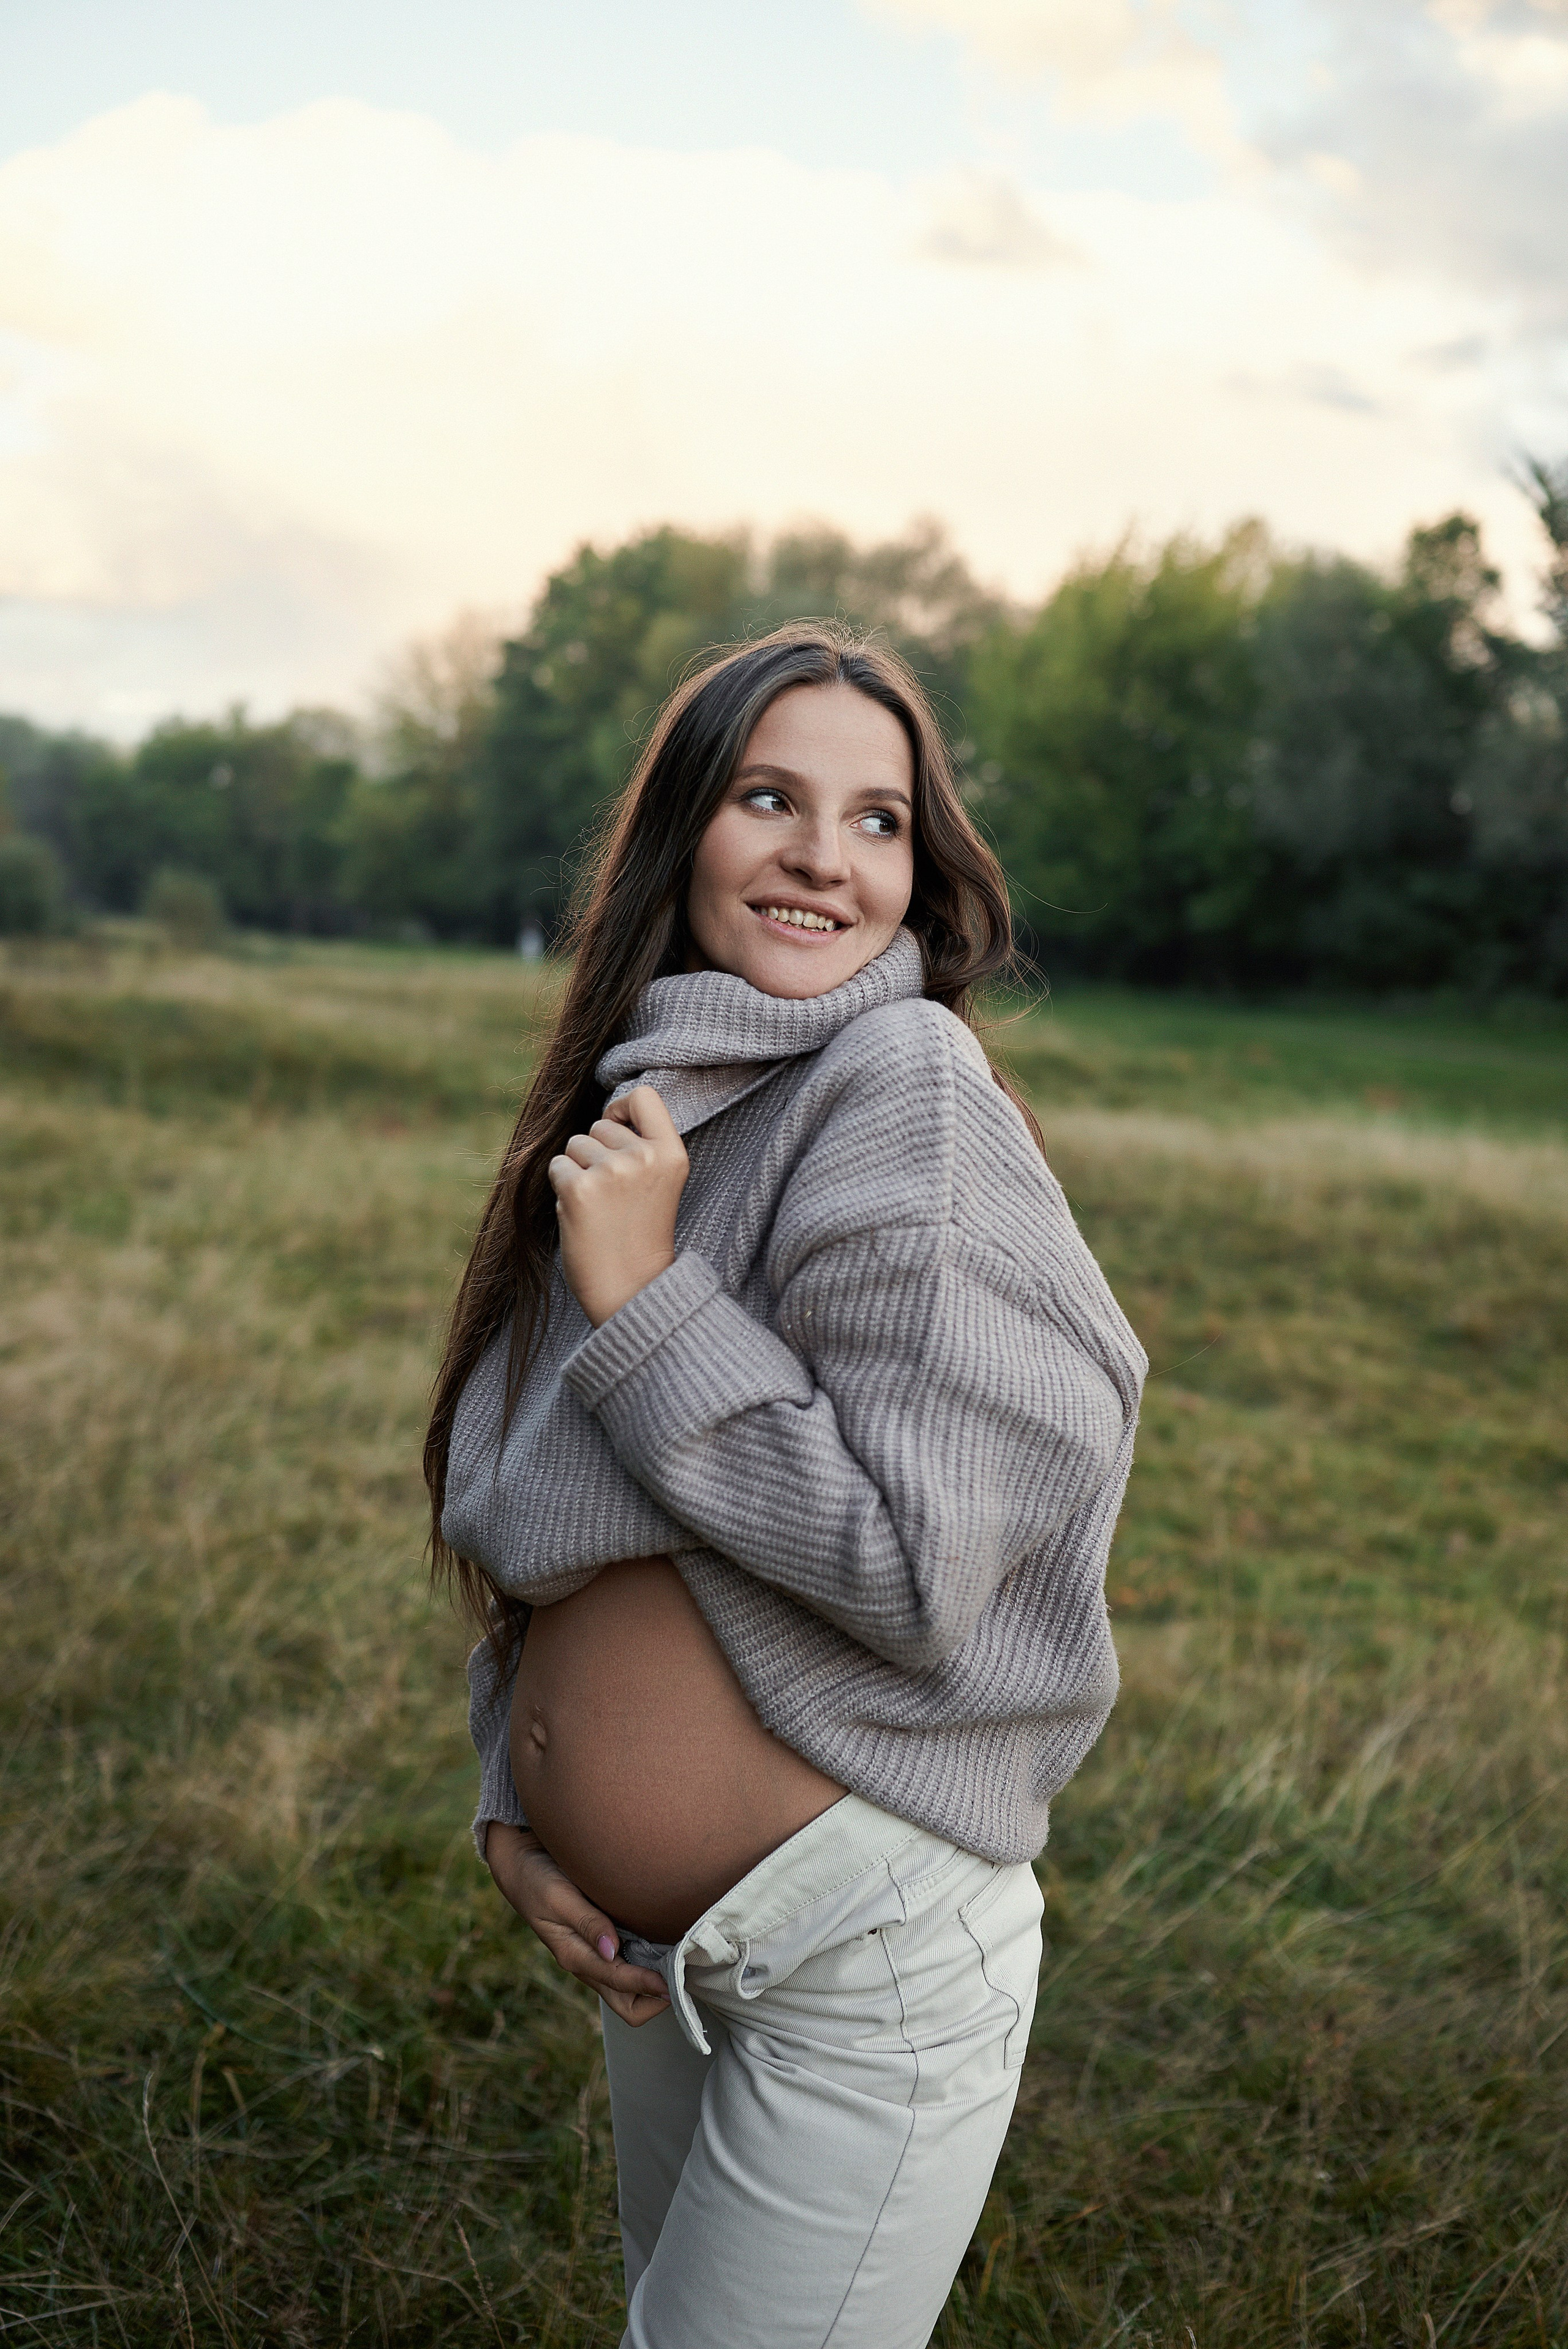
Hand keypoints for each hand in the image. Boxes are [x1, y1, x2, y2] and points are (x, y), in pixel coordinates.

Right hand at [485, 1823, 670, 2025]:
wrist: (521, 1866)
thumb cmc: (538, 1879)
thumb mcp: (559, 1898)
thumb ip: (587, 1923)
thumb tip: (612, 1950)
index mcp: (574, 1955)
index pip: (617, 1982)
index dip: (646, 1984)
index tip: (671, 1982)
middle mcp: (587, 1962)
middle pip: (625, 2003)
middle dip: (653, 2001)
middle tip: (681, 1983)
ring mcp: (594, 1956)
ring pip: (628, 1990)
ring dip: (653, 1988)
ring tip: (681, 1971)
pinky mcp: (601, 1943)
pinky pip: (627, 1967)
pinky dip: (648, 1967)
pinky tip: (665, 1952)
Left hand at [548, 1086, 689, 1327]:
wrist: (632, 1290)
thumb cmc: (641, 1238)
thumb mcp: (658, 1184)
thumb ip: (640, 1148)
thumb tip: (603, 1117)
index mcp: (671, 1154)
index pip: (644, 1097)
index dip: (621, 1108)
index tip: (616, 1128)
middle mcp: (643, 1157)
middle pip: (600, 1126)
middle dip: (595, 1152)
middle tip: (611, 1195)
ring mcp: (611, 1172)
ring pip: (574, 1146)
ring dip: (577, 1172)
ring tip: (598, 1208)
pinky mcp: (579, 1189)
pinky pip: (557, 1167)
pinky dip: (561, 1188)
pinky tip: (581, 1215)